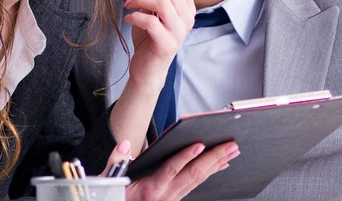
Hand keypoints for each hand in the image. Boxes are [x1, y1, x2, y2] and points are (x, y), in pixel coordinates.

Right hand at [111, 140, 239, 200]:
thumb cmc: (118, 198)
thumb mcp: (111, 182)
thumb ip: (116, 162)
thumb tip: (124, 145)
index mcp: (151, 189)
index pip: (171, 170)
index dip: (185, 157)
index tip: (199, 145)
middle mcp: (166, 195)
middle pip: (193, 175)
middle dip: (213, 158)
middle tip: (230, 145)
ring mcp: (173, 198)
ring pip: (199, 180)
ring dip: (216, 165)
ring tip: (230, 152)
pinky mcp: (175, 198)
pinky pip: (196, 185)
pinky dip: (209, 173)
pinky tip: (219, 166)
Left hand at [123, 0, 194, 87]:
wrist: (147, 68)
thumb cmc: (149, 38)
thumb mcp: (153, 12)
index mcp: (186, 8)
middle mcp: (187, 19)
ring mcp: (179, 32)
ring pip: (162, 3)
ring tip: (129, 5)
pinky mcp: (166, 44)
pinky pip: (151, 22)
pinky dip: (135, 16)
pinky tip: (129, 18)